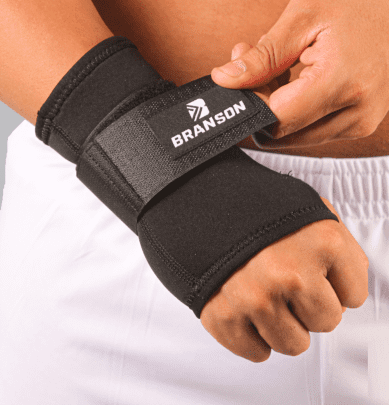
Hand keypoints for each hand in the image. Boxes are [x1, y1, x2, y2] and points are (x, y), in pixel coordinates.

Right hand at [200, 197, 368, 361]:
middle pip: (325, 322)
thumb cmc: (252, 205)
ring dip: (282, 323)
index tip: (316, 273)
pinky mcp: (223, 317)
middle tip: (286, 282)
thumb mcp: (306, 208)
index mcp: (320, 242)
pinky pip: (257, 352)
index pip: (355, 296)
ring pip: (294, 344)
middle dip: (309, 305)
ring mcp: (255, 298)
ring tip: (265, 293)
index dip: (335, 283)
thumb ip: (338, 244)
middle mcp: (290, 273)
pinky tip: (246, 308)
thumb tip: (348, 285)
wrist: (197, 200)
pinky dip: (253, 336)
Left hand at [211, 0, 388, 148]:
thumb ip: (262, 56)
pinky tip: (297, 80)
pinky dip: (296, 110)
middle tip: (258, 68)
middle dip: (261, 105)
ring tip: (280, 69)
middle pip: (282, 133)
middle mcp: (355, 113)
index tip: (242, 80)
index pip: (276, 120)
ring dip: (277, 108)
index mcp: (340, 83)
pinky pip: (313, 130)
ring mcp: (360, 123)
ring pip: (295, 136)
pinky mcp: (359, 124)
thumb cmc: (362, 2)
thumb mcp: (304, 16)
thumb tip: (226, 79)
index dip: (251, 104)